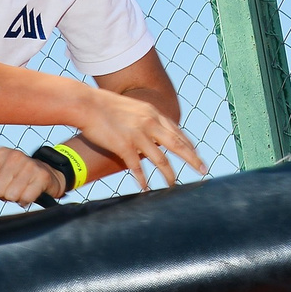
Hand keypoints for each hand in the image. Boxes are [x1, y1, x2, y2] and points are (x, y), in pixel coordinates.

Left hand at [0, 145, 65, 204]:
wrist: (47, 172)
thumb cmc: (19, 172)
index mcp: (1, 153)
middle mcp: (15, 156)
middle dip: (3, 194)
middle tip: (11, 188)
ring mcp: (30, 165)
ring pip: (11, 195)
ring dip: (15, 197)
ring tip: (21, 190)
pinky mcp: (42, 177)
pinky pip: (26, 198)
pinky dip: (26, 200)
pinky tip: (29, 193)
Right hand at [74, 90, 207, 191]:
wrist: (86, 104)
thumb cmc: (105, 106)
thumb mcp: (132, 108)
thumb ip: (144, 119)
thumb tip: (152, 130)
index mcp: (153, 114)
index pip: (177, 132)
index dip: (188, 145)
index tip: (196, 155)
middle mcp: (150, 123)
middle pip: (177, 145)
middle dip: (192, 159)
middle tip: (203, 170)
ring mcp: (138, 135)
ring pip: (161, 159)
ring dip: (169, 174)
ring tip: (173, 184)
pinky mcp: (124, 145)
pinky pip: (138, 167)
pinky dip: (143, 179)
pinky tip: (146, 187)